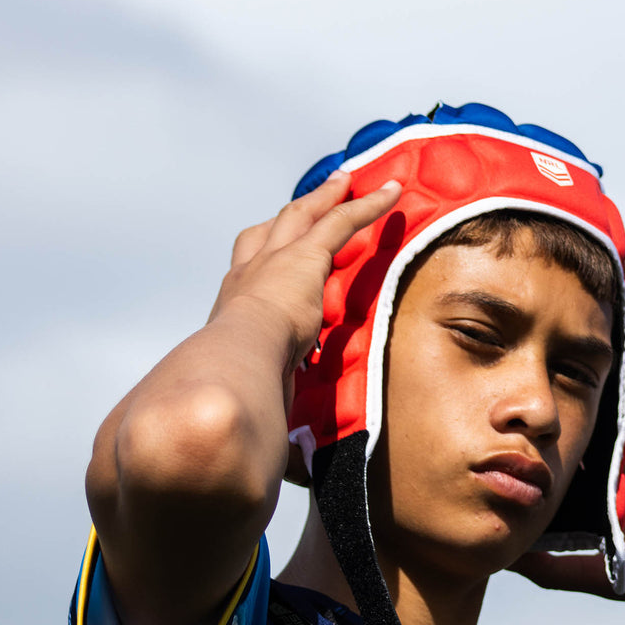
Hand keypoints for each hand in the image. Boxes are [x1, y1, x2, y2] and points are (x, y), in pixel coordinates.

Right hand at [209, 170, 402, 378]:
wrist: (231, 363)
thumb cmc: (233, 382)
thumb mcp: (247, 380)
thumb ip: (262, 392)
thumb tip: (275, 444)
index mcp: (233, 300)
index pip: (248, 266)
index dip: (264, 250)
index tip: (274, 246)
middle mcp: (249, 272)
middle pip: (273, 228)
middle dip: (296, 210)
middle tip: (315, 195)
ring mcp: (275, 260)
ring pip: (305, 215)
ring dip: (328, 196)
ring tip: (348, 180)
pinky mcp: (305, 256)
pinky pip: (342, 221)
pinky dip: (368, 205)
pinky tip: (392, 193)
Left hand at [512, 307, 624, 621]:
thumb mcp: (596, 570)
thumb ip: (550, 564)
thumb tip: (499, 557)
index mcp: (610, 473)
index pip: (580, 422)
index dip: (558, 392)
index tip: (531, 358)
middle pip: (612, 389)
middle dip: (595, 353)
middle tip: (571, 310)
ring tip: (616, 298)